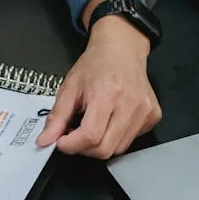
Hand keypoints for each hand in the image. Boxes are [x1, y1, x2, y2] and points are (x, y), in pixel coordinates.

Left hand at [36, 4, 160, 158]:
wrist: (121, 50)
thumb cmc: (97, 64)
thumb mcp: (69, 87)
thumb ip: (57, 117)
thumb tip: (45, 140)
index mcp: (107, 93)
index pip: (90, 135)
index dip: (72, 145)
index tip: (62, 142)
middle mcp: (130, 103)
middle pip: (105, 149)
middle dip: (84, 148)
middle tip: (75, 134)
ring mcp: (145, 111)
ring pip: (118, 149)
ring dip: (100, 144)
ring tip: (92, 125)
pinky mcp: (153, 117)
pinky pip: (130, 141)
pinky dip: (115, 137)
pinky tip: (110, 121)